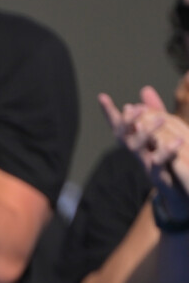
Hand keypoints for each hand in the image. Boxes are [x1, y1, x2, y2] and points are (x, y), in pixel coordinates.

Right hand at [99, 87, 188, 216]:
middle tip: (135, 108)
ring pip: (136, 148)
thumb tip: (144, 90)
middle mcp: (137, 154)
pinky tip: (178, 140)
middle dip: (127, 121)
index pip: (120, 125)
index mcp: (138, 143)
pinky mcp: (159, 177)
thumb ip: (155, 113)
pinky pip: (158, 164)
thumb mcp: (164, 134)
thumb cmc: (171, 163)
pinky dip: (166, 151)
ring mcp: (146, 165)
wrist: (182, 193)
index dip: (110, 113)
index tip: (102, 97)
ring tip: (161, 118)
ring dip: (146, 132)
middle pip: (124, 136)